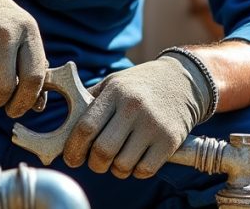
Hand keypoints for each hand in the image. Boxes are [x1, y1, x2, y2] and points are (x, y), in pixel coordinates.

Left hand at [61, 55, 211, 178]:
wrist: (185, 79)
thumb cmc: (141, 84)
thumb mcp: (115, 83)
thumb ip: (90, 102)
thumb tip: (64, 130)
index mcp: (115, 92)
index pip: (85, 128)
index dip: (73, 150)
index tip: (73, 157)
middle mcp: (133, 108)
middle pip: (102, 152)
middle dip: (95, 164)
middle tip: (98, 161)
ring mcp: (153, 124)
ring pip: (122, 166)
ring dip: (117, 169)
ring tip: (120, 157)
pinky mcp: (170, 140)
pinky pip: (144, 170)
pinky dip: (137, 171)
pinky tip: (139, 158)